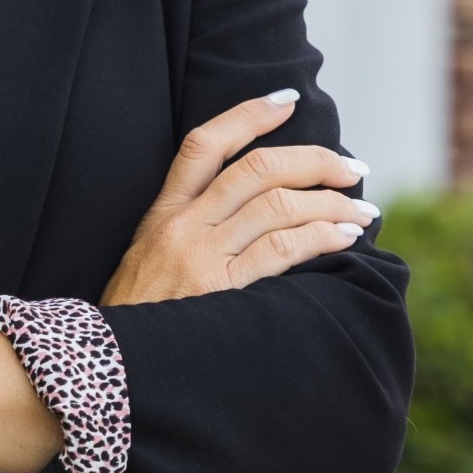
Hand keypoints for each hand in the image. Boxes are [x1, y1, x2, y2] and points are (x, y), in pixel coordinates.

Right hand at [100, 92, 374, 306]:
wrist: (109, 372)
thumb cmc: (137, 322)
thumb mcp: (147, 263)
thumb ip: (189, 233)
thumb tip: (254, 213)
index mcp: (161, 214)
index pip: (204, 144)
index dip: (248, 115)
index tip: (287, 101)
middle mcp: (181, 226)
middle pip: (256, 168)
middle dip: (314, 160)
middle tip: (353, 168)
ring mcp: (199, 257)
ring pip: (278, 205)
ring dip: (332, 203)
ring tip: (363, 211)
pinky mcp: (219, 291)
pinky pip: (283, 249)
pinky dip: (322, 236)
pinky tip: (345, 239)